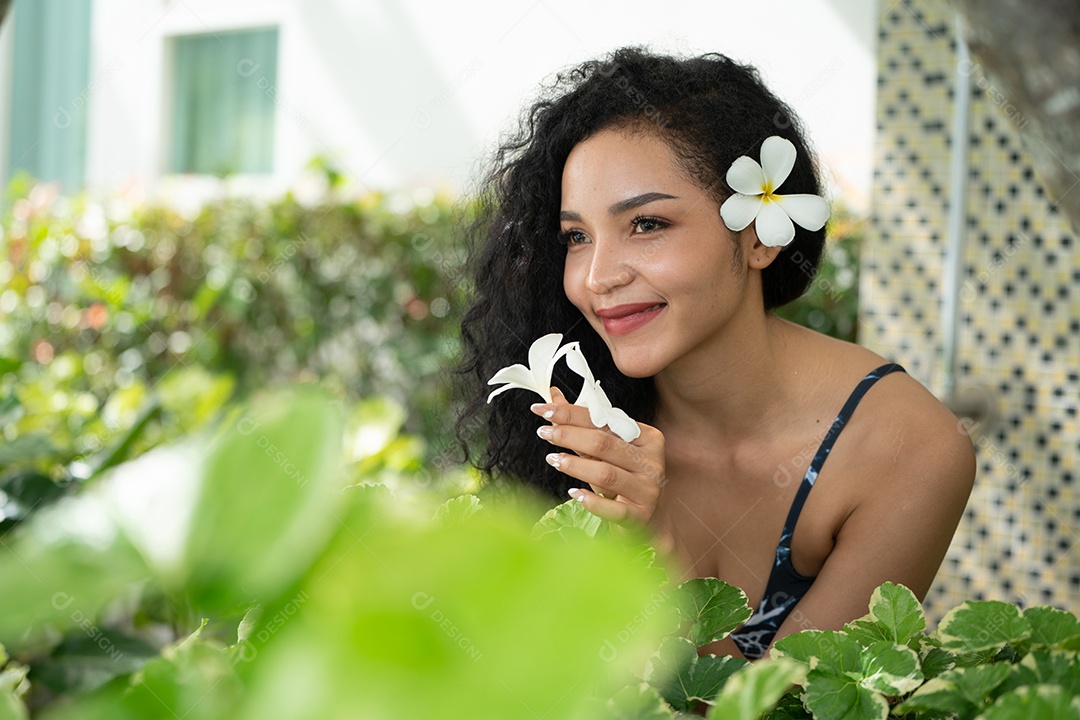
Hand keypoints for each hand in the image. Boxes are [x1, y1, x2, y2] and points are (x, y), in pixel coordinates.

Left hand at [532, 386, 668, 540]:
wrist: (647, 521)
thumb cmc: (623, 479)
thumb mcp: (606, 450)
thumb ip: (582, 425)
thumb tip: (553, 397)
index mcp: (646, 437)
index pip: (604, 420)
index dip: (571, 413)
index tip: (543, 409)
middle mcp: (651, 461)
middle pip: (604, 443)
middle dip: (569, 435)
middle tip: (544, 432)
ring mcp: (648, 489)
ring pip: (606, 473)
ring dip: (575, 465)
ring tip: (553, 459)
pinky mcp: (641, 515)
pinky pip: (615, 509)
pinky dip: (592, 502)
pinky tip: (574, 493)